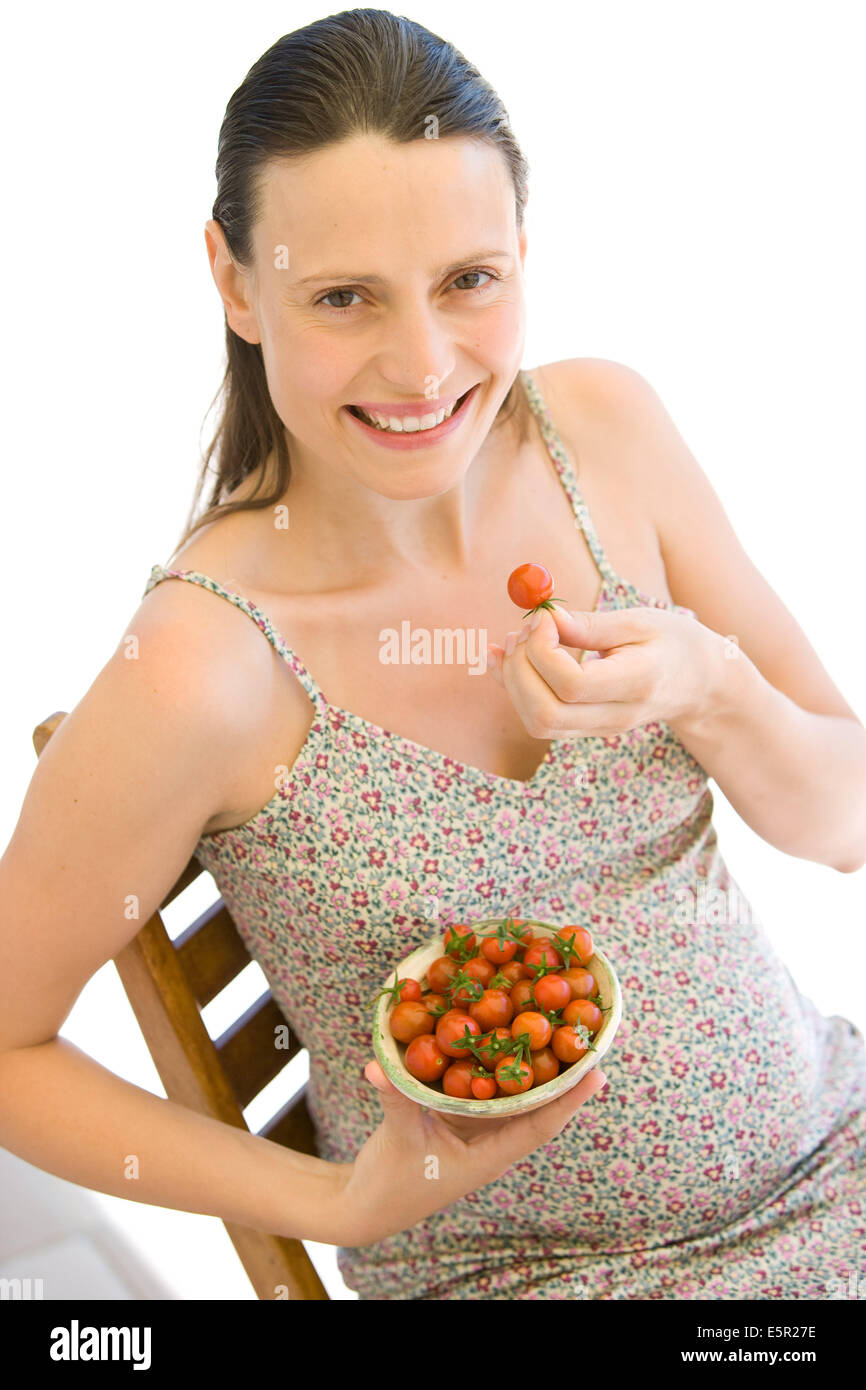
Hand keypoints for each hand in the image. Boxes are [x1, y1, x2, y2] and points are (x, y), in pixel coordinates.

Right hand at [336, 1058, 608, 1246]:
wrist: (369, 1206)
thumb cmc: (389, 1184)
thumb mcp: (397, 1139)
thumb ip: (395, 1100)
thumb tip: (377, 1066)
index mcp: (488, 1158)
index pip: (540, 1126)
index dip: (569, 1100)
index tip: (598, 1072)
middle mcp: (491, 1144)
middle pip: (536, 1107)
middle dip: (559, 1074)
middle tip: (582, 1034)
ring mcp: (477, 1132)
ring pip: (512, 1097)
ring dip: (529, 1068)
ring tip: (553, 1027)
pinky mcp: (459, 1121)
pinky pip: (483, 1090)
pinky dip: (492, 1066)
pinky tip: (497, 1036)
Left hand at [487, 604, 719, 736]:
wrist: (700, 684)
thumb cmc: (673, 643)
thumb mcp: (641, 621)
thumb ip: (590, 625)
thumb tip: (545, 619)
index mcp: (637, 683)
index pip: (572, 684)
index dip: (543, 650)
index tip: (544, 617)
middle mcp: (617, 716)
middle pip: (546, 713)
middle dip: (520, 669)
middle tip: (524, 629)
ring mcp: (601, 729)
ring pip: (538, 723)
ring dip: (513, 680)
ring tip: (517, 640)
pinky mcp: (586, 729)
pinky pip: (540, 720)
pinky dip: (516, 689)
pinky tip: (509, 657)